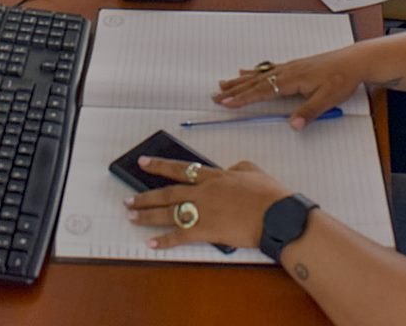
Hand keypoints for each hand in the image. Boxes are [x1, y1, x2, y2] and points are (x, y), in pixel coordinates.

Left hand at [125, 157, 290, 249]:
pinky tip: (151, 243)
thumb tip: (229, 169)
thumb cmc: (269, 195)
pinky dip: (164, 240)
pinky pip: (179, 236)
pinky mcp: (206, 231)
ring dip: (147, 215)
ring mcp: (203, 211)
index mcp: (215, 176)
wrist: (276, 214)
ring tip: (132, 217)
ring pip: (168, 212)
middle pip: (168, 193)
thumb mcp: (253, 171)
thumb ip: (237, 168)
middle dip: (145, 196)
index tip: (143, 163)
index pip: (181, 169)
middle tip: (129, 200)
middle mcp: (203, 192)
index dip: (160, 166)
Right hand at [212, 50, 363, 129]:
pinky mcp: (293, 66)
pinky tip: (246, 71)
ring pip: (258, 75)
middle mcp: (287, 71)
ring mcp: (289, 67)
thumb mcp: (328, 98)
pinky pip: (267, 70)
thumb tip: (293, 125)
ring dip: (240, 81)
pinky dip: (253, 72)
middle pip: (255, 82)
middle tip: (217, 96)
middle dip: (234, 90)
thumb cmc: (342, 78)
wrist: (354, 61)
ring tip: (223, 84)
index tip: (227, 103)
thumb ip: (309, 112)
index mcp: (292, 79)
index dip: (243, 98)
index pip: (262, 91)